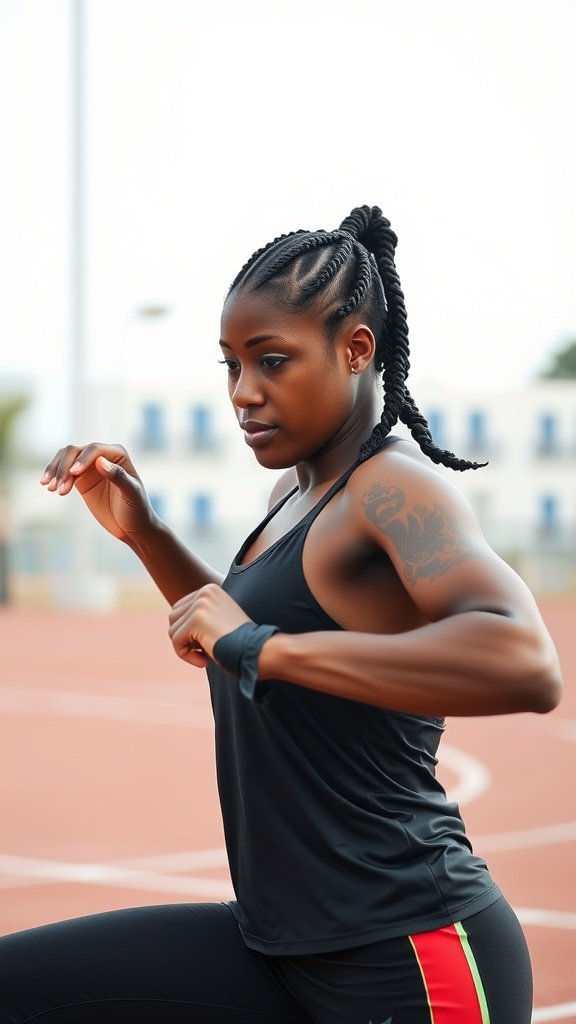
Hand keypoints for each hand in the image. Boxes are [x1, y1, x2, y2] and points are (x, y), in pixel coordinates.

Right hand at [40, 443, 154, 541]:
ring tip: (51, 489)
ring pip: (66, 459)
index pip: (95, 449)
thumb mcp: (131, 494)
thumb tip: (100, 461)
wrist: (132, 527)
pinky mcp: (81, 479)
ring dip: (56, 471)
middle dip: (64, 466)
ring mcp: (90, 467)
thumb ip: (118, 477)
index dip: (82, 459)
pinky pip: (64, 472)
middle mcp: (103, 456)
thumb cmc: (137, 509)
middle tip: (57, 487)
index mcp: (118, 454)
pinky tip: (50, 488)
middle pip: (75, 451)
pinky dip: (55, 478)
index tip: (73, 474)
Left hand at [168, 584, 251, 668]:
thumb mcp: (219, 621)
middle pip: (173, 617)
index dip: (188, 631)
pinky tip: (204, 661)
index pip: (181, 609)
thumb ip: (201, 617)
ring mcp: (200, 604)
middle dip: (183, 638)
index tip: (206, 642)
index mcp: (210, 589)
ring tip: (204, 655)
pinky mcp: (196, 619)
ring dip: (185, 648)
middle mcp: (204, 592)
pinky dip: (186, 656)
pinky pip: (176, 641)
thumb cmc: (240, 643)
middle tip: (203, 650)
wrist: (258, 650)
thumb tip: (174, 627)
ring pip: (172, 630)